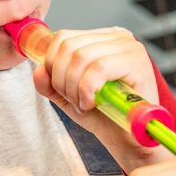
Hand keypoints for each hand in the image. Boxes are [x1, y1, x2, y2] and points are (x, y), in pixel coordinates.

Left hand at [31, 27, 166, 169]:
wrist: (127, 139)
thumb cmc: (103, 115)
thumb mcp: (67, 96)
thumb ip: (49, 83)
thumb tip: (38, 70)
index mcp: (101, 39)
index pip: (63, 37)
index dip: (53, 64)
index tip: (60, 88)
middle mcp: (117, 37)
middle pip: (69, 46)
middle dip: (61, 79)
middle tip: (73, 100)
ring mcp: (129, 47)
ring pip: (81, 57)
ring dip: (74, 87)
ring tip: (83, 103)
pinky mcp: (137, 62)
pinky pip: (98, 68)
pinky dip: (87, 90)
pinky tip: (91, 103)